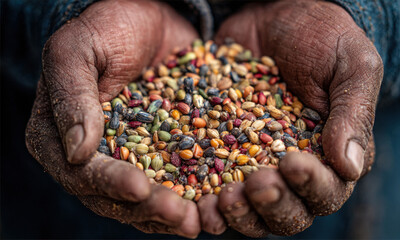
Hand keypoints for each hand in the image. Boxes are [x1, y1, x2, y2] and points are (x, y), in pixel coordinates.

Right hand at [26, 0, 200, 236]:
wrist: (145, 18)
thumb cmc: (104, 28)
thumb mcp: (77, 50)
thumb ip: (71, 96)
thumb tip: (77, 152)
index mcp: (60, 136)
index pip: (81, 172)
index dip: (110, 184)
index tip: (140, 187)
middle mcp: (92, 156)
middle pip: (115, 197)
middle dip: (148, 208)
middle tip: (181, 216)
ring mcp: (129, 157)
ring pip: (145, 198)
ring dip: (170, 214)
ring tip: (198, 222)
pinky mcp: (161, 151)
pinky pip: (173, 181)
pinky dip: (190, 196)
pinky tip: (211, 205)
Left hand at [209, 0, 381, 236]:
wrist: (277, 14)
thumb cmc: (323, 37)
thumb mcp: (350, 65)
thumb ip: (354, 113)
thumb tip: (348, 167)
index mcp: (331, 157)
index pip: (327, 190)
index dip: (311, 186)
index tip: (291, 163)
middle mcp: (291, 169)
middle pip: (286, 212)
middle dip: (272, 205)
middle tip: (256, 184)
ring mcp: (253, 162)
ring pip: (249, 208)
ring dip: (238, 213)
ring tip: (223, 199)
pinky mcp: (220, 149)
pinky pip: (211, 181)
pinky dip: (203, 194)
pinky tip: (192, 194)